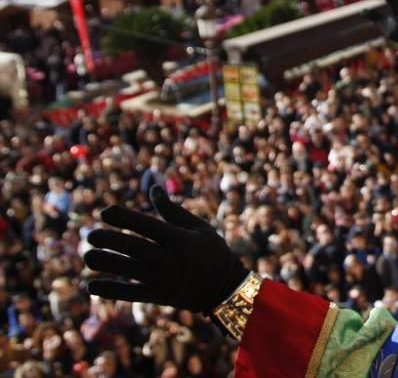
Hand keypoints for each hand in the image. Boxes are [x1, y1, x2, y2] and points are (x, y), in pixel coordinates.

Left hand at [85, 186, 246, 312]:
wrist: (224, 288)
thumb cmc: (212, 251)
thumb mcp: (198, 227)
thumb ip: (172, 210)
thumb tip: (153, 187)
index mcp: (181, 239)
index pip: (148, 226)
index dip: (125, 218)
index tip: (104, 212)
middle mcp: (171, 259)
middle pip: (135, 248)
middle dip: (111, 241)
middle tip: (90, 235)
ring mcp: (164, 279)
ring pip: (129, 271)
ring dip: (106, 263)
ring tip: (88, 256)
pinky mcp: (158, 296)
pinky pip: (130, 294)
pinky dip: (111, 290)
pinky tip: (91, 286)